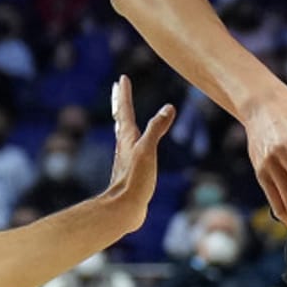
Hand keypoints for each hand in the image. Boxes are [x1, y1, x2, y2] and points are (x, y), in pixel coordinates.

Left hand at [108, 74, 175, 231]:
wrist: (124, 209)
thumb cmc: (135, 180)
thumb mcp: (148, 150)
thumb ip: (157, 128)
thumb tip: (169, 107)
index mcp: (128, 138)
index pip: (124, 110)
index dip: (124, 93)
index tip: (122, 78)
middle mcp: (125, 145)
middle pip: (120, 118)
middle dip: (120, 102)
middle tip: (117, 88)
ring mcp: (127, 158)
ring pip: (124, 133)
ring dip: (124, 119)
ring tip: (125, 114)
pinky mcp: (132, 171)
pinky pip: (132, 148)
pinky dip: (133, 139)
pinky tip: (136, 148)